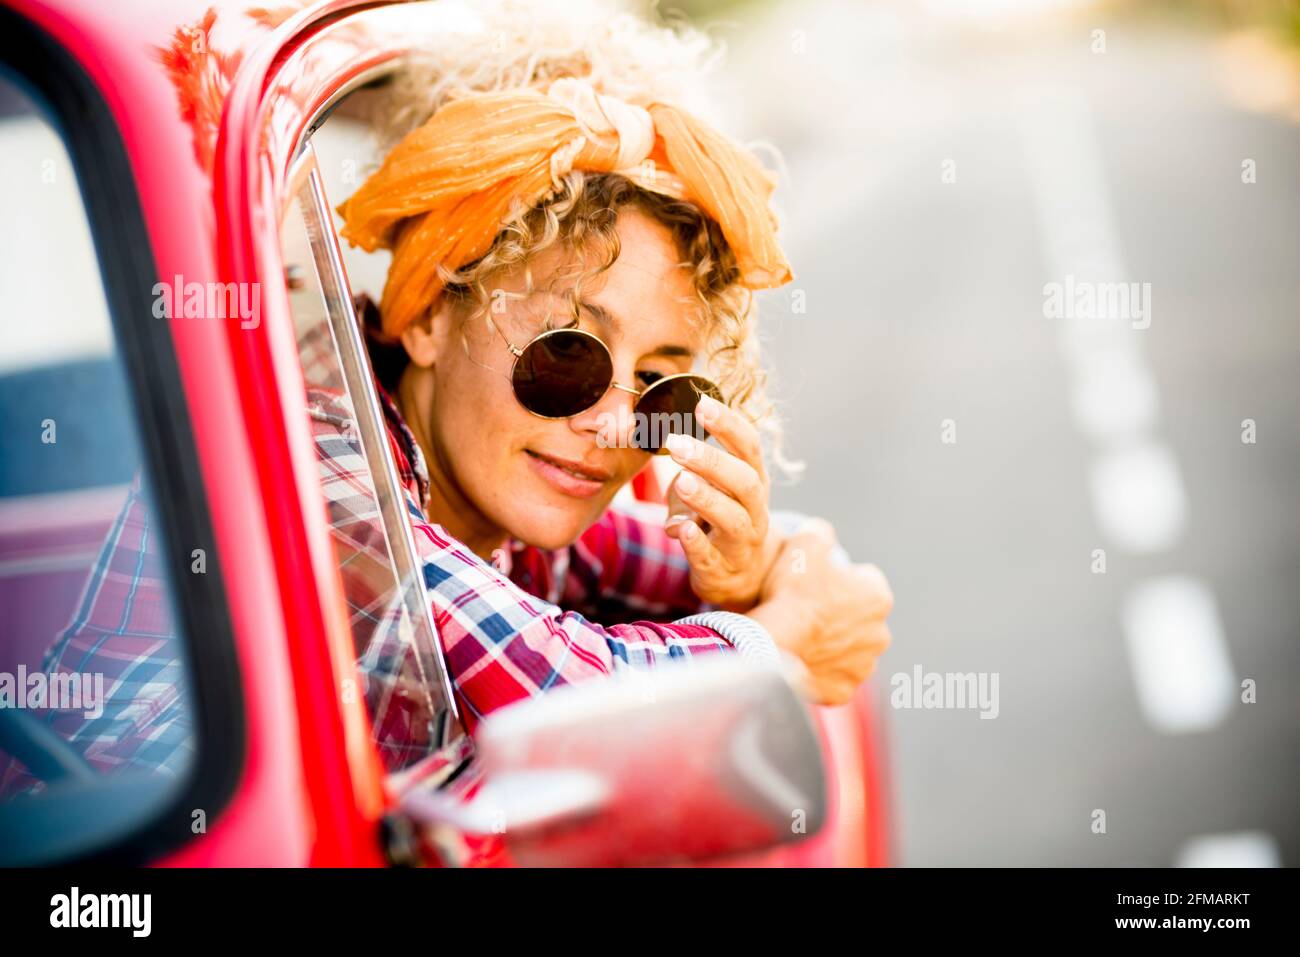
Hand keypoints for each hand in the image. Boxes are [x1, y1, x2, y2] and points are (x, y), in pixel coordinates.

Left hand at [662, 394, 780, 610]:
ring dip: (707, 498)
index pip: (749, 447)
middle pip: (744, 481)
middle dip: (712, 460)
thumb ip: (695, 466)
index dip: (729, 424)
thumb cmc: (721, 522)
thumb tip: (668, 443)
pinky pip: (711, 557)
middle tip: (678, 444)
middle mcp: (755, 510)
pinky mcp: (722, 570)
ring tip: (681, 481)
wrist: (742, 579)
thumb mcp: (714, 489)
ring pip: (733, 519)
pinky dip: (696, 542)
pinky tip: (680, 529)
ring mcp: (742, 543)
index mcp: (753, 481)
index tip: (702, 404)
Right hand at [749, 519, 892, 705]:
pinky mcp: (842, 692)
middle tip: (808, 610)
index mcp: (878, 597)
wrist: (772, 641)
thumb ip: (821, 532)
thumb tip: (823, 532)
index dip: (841, 578)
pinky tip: (799, 660)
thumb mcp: (805, 543)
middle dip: (841, 614)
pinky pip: (832, 678)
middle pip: (860, 618)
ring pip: (849, 651)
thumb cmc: (791, 592)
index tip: (818, 581)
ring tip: (802, 637)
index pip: (866, 579)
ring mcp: (862, 667)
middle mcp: (880, 635)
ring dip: (833, 644)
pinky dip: (819, 671)